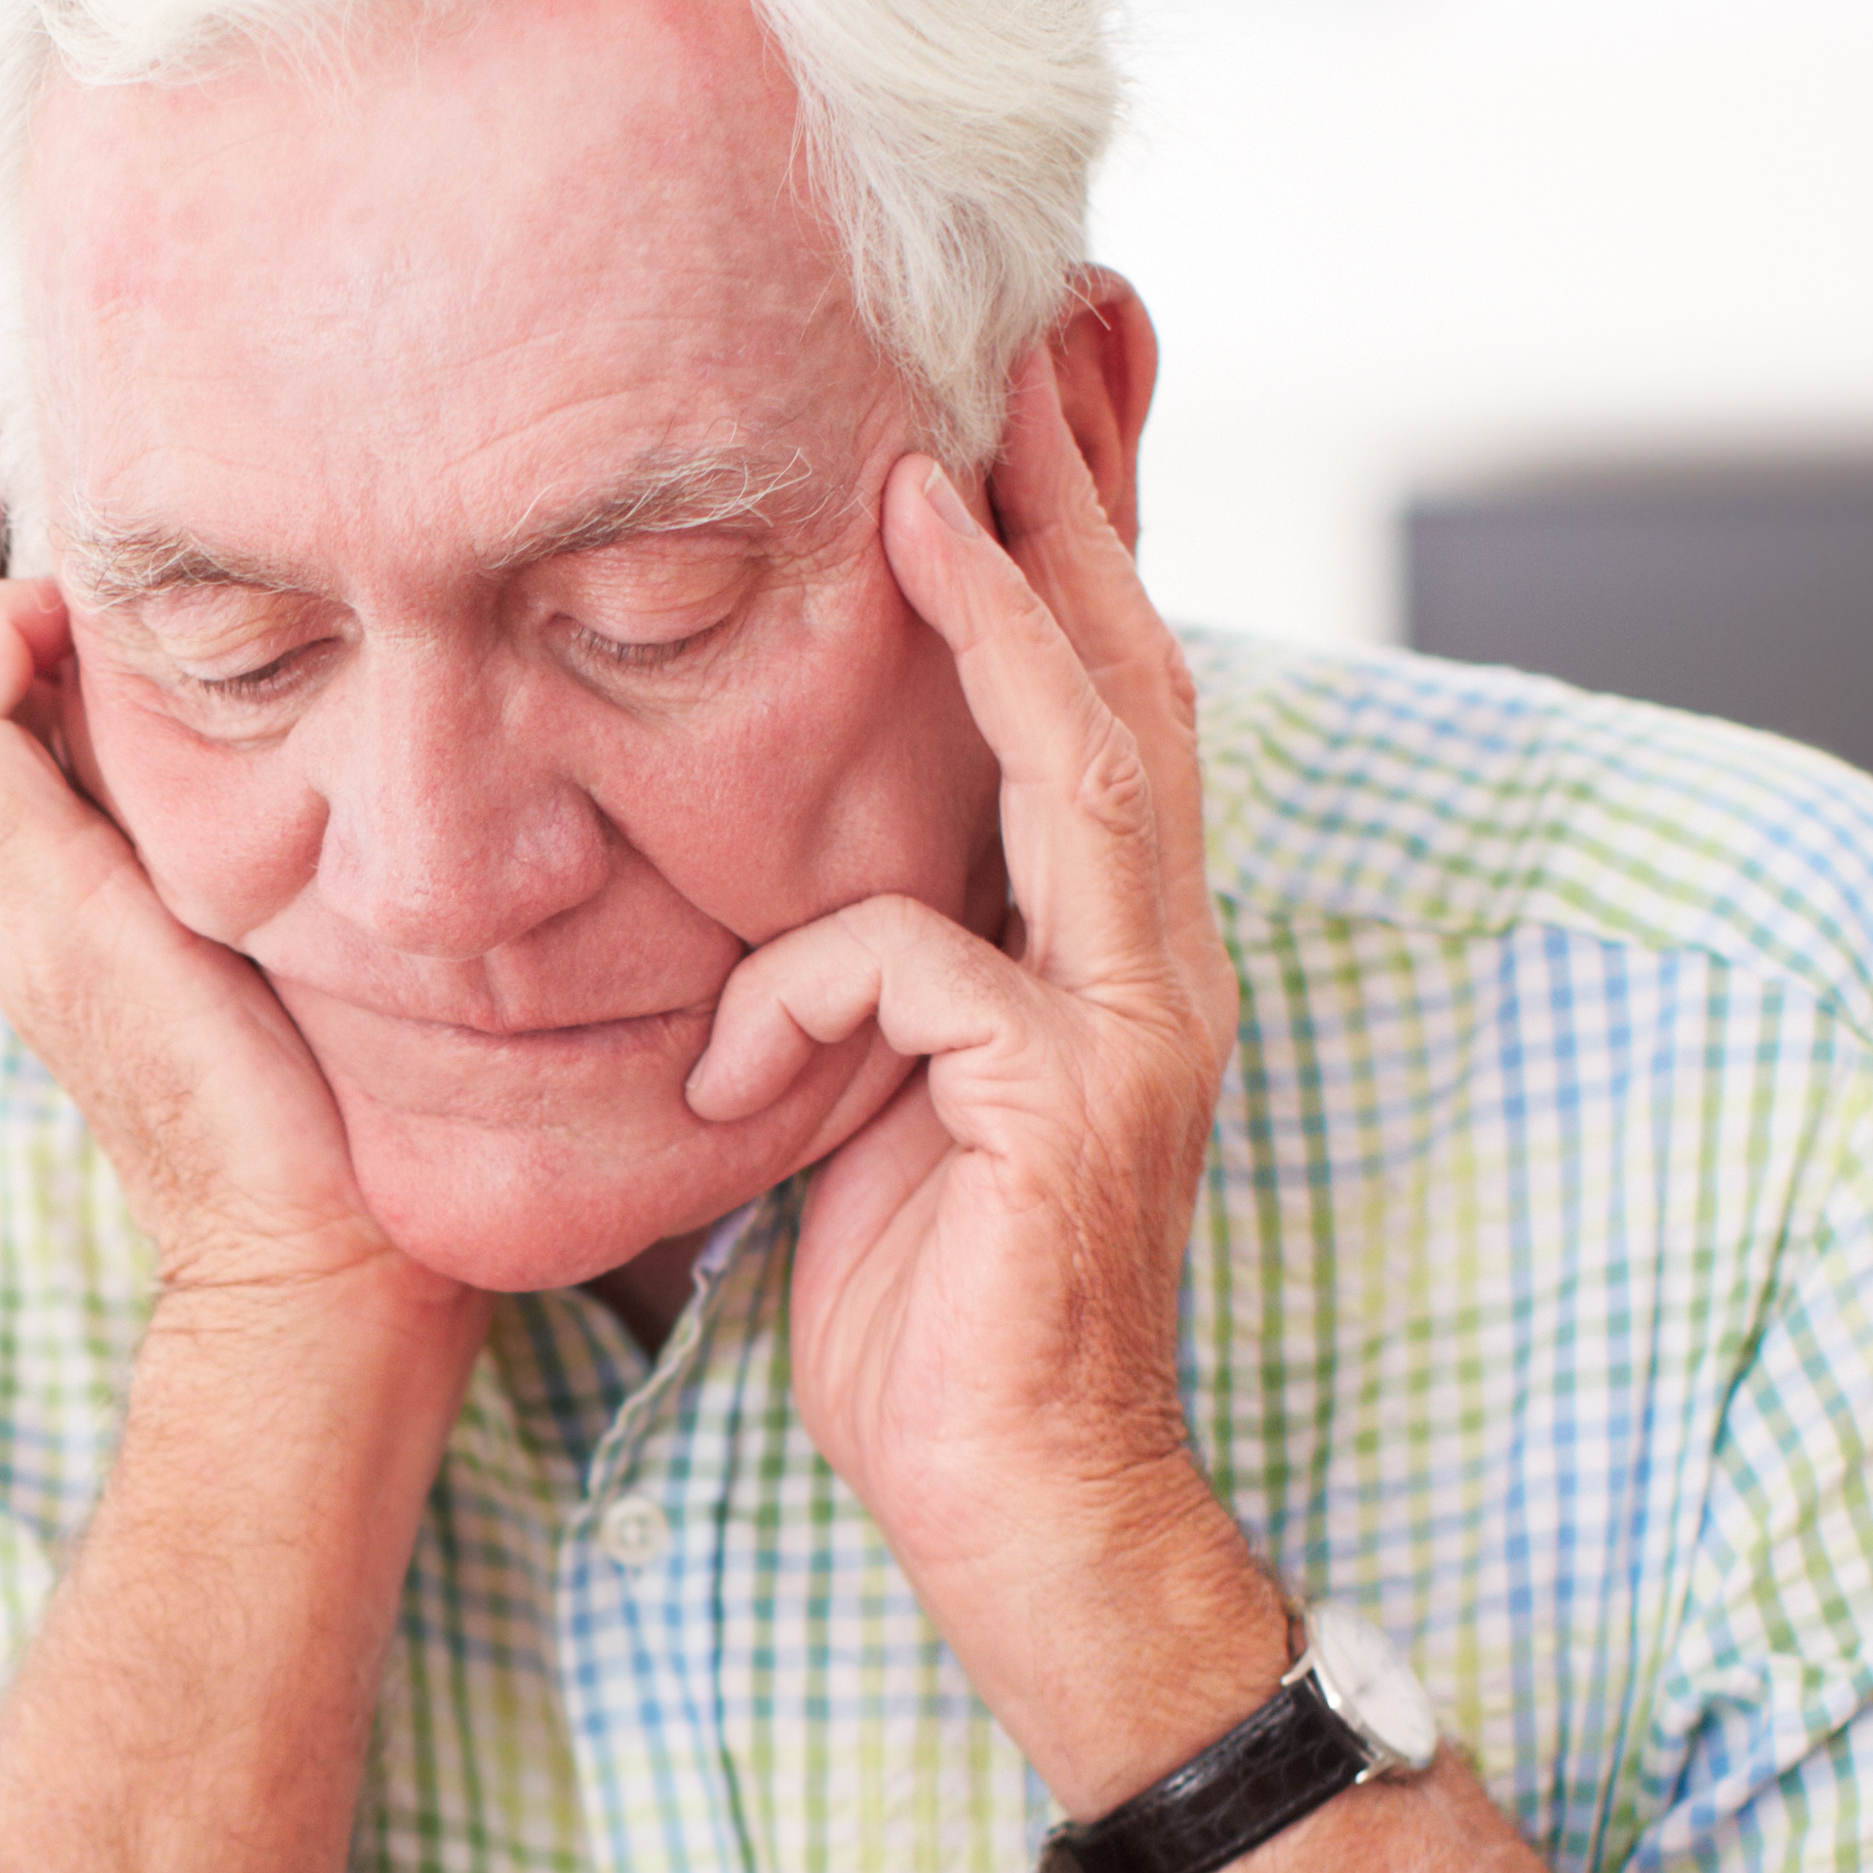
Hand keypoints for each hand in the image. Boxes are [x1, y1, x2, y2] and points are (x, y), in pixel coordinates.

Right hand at [0, 411, 465, 1327]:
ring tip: (11, 427)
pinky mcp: (41, 906)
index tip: (64, 449)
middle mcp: (26, 884)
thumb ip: (326, 832)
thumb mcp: (339, 936)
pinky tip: (55, 575)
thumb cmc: (373, 1128)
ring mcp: (19, 898)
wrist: (328, 1275)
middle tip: (5, 384)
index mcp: (81, 887)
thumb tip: (420, 709)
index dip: (3, 562)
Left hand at [682, 329, 1279, 1804]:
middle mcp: (1152, 964)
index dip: (1064, 564)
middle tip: (1003, 365)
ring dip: (993, 628)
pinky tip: (721, 1074)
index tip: (1002, 424)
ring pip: (1077, 771)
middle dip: (1068, 521)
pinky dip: (798, 991)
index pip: (1102, 713)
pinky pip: (916, 963)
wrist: (1017, 1507)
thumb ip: (875, 976)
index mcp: (1109, 956)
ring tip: (914, 499)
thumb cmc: (934, 1315)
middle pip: (1127, 688)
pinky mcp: (1071, 1101)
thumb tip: (791, 879)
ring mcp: (1130, 1026)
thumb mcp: (886, 1104)